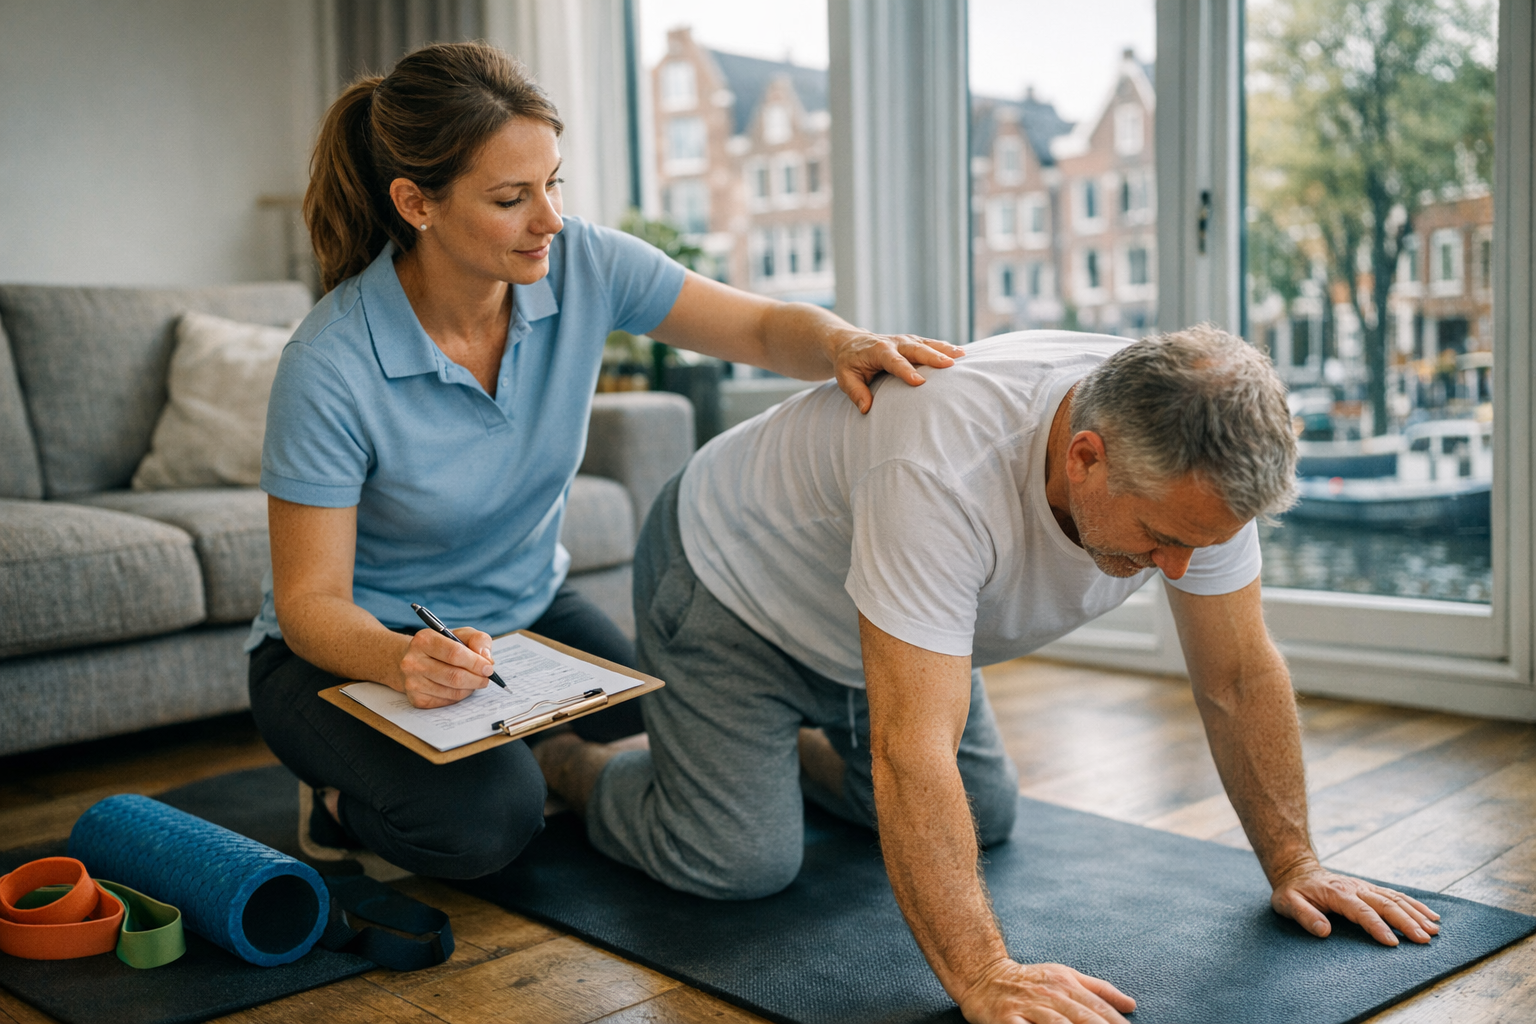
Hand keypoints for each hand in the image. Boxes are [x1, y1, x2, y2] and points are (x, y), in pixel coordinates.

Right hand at [396, 626, 495, 707]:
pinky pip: (447, 701)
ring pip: (453, 692)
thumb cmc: (442, 647)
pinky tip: (460, 687)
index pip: (454, 653)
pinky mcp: (417, 699)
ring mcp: (412, 682)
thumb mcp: (460, 635)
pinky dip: (459, 696)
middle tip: (486, 678)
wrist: (414, 660)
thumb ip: (478, 640)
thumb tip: (486, 659)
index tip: (488, 667)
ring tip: (474, 680)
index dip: (476, 662)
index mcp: (424, 640)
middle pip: (454, 676)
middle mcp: (413, 662)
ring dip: (470, 688)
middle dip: (477, 678)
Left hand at [829, 330, 964, 413]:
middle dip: (933, 357)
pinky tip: (961, 353)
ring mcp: (905, 341)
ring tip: (963, 355)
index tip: (920, 382)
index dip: (906, 371)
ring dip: (944, 349)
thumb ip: (856, 392)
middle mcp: (894, 343)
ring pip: (927, 344)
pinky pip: (930, 344)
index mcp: (877, 351)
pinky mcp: (912, 342)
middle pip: (916, 349)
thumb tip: (866, 409)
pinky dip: (944, 347)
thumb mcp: (845, 378)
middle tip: (950, 365)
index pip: (894, 362)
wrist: (849, 342)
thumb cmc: (848, 363)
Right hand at [957, 958, 1134, 1023]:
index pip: (1099, 1008)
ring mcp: (1028, 1008)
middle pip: (1083, 1018)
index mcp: (1067, 984)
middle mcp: (1050, 995)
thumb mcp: (1066, 976)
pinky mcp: (1008, 1020)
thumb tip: (1131, 1005)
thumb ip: (1099, 990)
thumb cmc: (1030, 980)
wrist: (983, 976)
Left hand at [1271, 863, 1440, 945]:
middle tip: (1424, 939)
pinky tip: (1430, 916)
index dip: (1377, 927)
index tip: (1393, 943)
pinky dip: (1414, 905)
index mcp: (1337, 894)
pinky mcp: (1370, 889)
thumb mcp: (1287, 903)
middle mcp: (1355, 888)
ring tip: (1434, 930)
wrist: (1297, 870)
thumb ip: (1304, 916)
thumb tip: (1323, 931)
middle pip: (1385, 905)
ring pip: (1395, 899)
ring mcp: (1365, 887)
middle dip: (1406, 922)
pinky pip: (1396, 895)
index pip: (1362, 912)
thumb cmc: (1292, 891)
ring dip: (1415, 914)